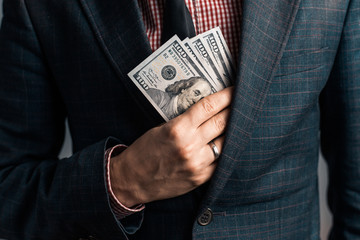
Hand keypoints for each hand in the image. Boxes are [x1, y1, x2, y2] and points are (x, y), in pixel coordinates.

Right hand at [110, 87, 232, 206]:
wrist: (133, 180)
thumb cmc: (145, 151)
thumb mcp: (161, 128)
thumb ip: (186, 121)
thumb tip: (208, 111)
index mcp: (178, 128)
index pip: (209, 106)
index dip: (226, 96)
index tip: (235, 90)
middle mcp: (190, 145)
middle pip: (222, 122)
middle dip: (235, 110)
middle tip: (243, 103)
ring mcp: (198, 163)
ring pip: (226, 142)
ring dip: (233, 131)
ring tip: (238, 123)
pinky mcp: (201, 177)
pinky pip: (221, 161)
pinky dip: (225, 151)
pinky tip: (228, 144)